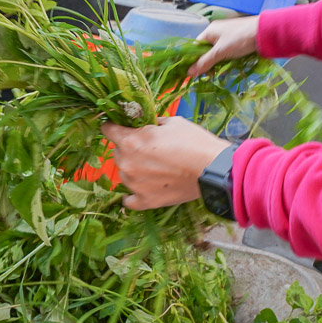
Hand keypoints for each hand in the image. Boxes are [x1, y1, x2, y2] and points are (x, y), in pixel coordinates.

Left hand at [101, 117, 230, 209]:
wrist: (213, 169)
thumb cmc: (194, 142)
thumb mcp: (171, 122)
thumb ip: (150, 124)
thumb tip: (143, 124)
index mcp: (131, 141)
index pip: (108, 130)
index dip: (113, 126)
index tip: (118, 126)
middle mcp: (127, 163)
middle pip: (117, 152)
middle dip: (128, 148)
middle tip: (149, 148)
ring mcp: (134, 184)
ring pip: (124, 173)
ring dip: (133, 168)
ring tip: (155, 167)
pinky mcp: (145, 200)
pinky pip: (129, 200)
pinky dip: (133, 194)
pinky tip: (141, 188)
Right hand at [188, 16, 259, 76]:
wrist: (265, 32)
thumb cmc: (240, 39)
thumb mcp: (220, 52)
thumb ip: (205, 62)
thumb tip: (188, 72)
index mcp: (210, 31)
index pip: (196, 46)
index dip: (194, 60)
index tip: (196, 73)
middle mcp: (217, 33)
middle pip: (206, 51)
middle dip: (208, 64)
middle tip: (211, 75)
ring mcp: (227, 37)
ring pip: (217, 54)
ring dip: (218, 64)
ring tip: (221, 72)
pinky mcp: (237, 41)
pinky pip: (227, 53)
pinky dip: (227, 61)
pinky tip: (230, 67)